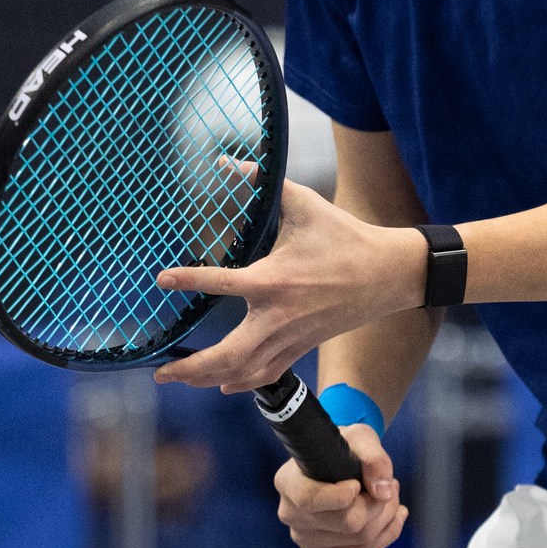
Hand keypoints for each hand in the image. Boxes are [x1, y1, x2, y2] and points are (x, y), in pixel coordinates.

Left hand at [154, 182, 427, 391]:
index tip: (162, 280)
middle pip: (227, 355)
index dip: (188, 280)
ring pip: (244, 371)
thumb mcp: (303, 203)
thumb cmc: (344, 237)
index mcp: (273, 279)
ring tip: (179, 379)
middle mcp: (278, 317)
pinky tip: (223, 385)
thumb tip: (227, 162)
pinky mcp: (303, 346)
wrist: (387, 274)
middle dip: (191, 368)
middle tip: (159, 372)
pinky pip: (268, 374)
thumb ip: (263, 183)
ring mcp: (291, 337)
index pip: (220, 283)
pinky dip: (243, 383)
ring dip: (208, 379)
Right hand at [275, 422, 406, 547]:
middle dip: (379, 503)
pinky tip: (393, 515)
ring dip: (387, 516)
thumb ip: (373, 457)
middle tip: (391, 483)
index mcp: (288, 482)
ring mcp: (303, 539)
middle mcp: (290, 514)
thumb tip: (383, 493)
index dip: (343, 496)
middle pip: (348, 523)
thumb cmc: (343, 448)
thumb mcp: (360, 437)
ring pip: (361, 540)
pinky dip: (386, 534)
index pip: (311, 500)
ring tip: (391, 494)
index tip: (357, 484)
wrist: (335, 464)